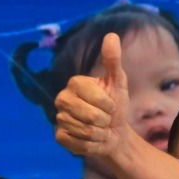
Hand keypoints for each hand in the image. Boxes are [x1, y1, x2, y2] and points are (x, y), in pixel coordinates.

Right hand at [53, 32, 132, 159]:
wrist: (114, 133)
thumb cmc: (116, 107)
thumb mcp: (118, 83)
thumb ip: (113, 60)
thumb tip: (111, 35)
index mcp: (75, 84)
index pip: (94, 96)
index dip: (108, 104)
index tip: (111, 104)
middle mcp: (62, 99)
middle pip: (90, 115)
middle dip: (105, 120)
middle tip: (105, 119)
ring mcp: (59, 118)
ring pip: (85, 130)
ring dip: (100, 133)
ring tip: (100, 128)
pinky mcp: (60, 136)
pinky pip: (77, 142)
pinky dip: (91, 143)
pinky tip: (92, 139)